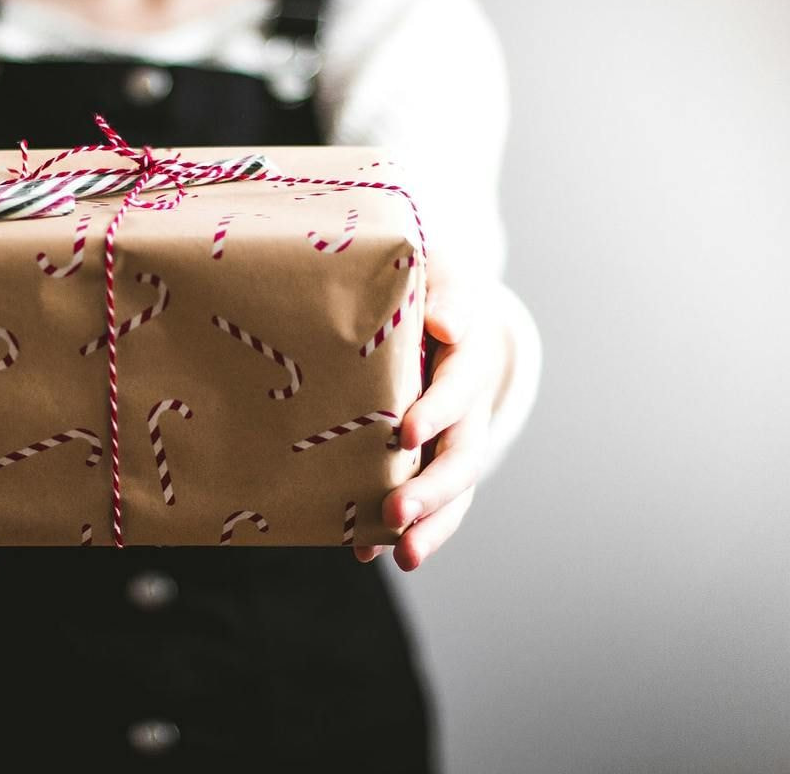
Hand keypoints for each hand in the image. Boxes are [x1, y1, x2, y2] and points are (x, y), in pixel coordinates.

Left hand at [355, 262, 505, 570]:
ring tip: (403, 557)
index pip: (458, 388)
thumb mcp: (441, 277)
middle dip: (431, 490)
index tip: (405, 432)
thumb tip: (444, 324)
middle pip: (461, 457)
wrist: (442, 315)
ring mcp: (452, 442)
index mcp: (469, 360)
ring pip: (451, 492)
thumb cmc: (431, 289)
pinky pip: (425, 504)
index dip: (437, 410)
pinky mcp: (428, 462)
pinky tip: (364, 551)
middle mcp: (468, 409)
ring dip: (430, 526)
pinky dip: (399, 530)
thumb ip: (445, 295)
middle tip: (395, 513)